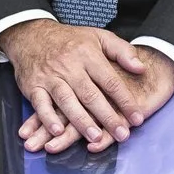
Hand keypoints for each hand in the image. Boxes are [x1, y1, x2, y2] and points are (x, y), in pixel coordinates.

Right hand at [18, 42, 173, 152]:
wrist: (31, 35)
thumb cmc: (70, 40)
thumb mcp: (99, 37)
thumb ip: (122, 52)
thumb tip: (141, 68)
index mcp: (88, 55)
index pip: (110, 81)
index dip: (125, 100)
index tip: (137, 118)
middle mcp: (69, 67)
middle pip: (91, 95)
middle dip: (108, 117)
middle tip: (122, 135)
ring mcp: (50, 77)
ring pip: (67, 101)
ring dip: (81, 121)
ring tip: (96, 138)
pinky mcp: (33, 86)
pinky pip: (40, 104)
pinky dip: (48, 118)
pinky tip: (58, 131)